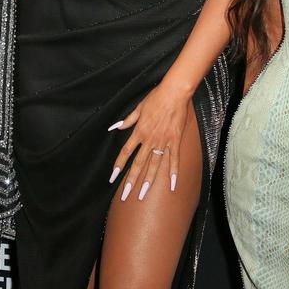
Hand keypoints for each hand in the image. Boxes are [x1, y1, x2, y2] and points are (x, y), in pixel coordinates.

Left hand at [107, 81, 190, 200]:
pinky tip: (172, 185)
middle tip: (125, 195)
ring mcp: (163, 141)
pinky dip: (173, 172)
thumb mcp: (138, 108)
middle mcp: (149, 139)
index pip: (126, 152)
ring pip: (154, 165)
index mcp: (139, 131)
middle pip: (138, 164)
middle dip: (131, 181)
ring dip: (148, 181)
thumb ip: (128, 120)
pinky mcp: (175, 141)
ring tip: (143, 195)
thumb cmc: (156, 98)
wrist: (174, 93)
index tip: (113, 176)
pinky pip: (173, 159)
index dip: (119, 165)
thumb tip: (116, 127)